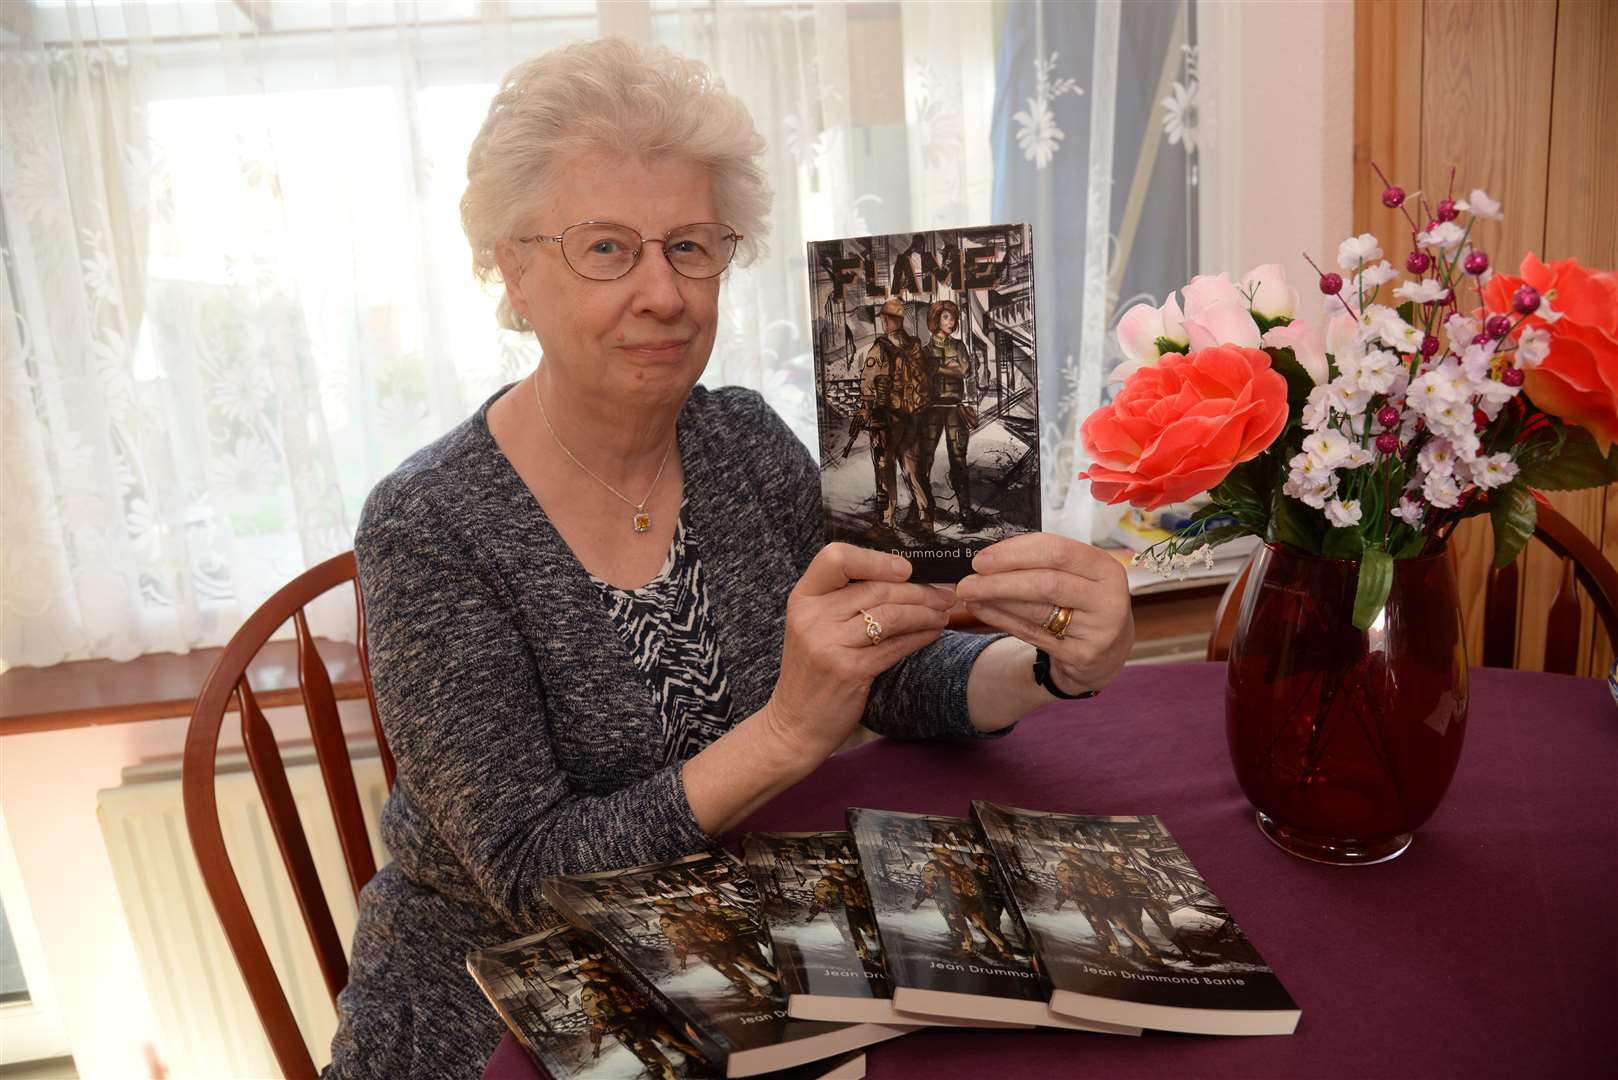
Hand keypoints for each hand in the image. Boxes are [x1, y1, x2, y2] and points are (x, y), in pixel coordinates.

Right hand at [764, 543, 953, 763]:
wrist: (794, 724)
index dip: (875, 559)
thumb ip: (843, 602)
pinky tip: (933, 633)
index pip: (836, 558)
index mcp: (803, 598)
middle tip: (944, 593)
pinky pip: (895, 645)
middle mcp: (812, 617)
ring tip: (944, 612)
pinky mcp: (849, 670)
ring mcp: (828, 644)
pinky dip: (920, 636)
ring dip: (925, 613)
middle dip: (918, 590)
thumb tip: (900, 577)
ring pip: (891, 615)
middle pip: (875, 588)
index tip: (905, 569)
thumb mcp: (814, 628)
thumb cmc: (813, 673)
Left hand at [954, 533, 1133, 695]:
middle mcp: (1108, 599)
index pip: (1057, 551)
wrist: (1107, 652)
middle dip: (1000, 580)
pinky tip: (982, 610)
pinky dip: (1002, 620)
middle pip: (1046, 582)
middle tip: (967, 581)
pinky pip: (1032, 634)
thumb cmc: (1084, 603)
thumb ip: (1045, 562)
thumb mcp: (1079, 577)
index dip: (1015, 553)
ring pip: (1037, 610)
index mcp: (1106, 568)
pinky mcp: (1082, 655)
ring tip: (969, 593)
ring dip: (995, 600)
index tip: (982, 559)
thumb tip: (991, 556)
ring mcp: (1097, 630)